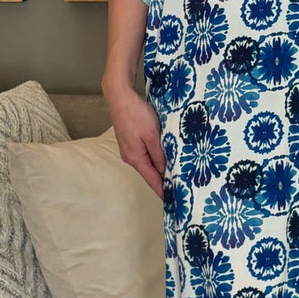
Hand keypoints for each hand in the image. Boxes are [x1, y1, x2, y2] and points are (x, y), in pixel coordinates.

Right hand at [105, 82, 165, 196]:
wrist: (119, 96)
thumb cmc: (136, 114)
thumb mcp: (153, 135)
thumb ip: (159, 155)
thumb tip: (165, 171)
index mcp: (136, 158)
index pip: (152, 180)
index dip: (163, 191)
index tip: (172, 201)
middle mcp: (130, 157)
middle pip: (150, 173)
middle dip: (163, 181)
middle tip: (179, 188)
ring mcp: (129, 149)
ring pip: (148, 162)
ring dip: (160, 168)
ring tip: (174, 174)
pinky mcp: (130, 141)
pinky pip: (145, 154)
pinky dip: (155, 158)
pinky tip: (163, 157)